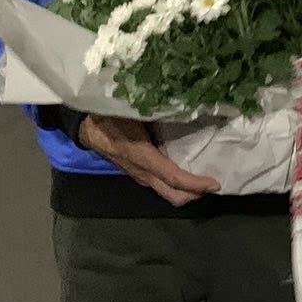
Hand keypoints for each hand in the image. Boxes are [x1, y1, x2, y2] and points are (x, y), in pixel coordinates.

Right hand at [77, 114, 220, 207]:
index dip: (195, 183)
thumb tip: (186, 106)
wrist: (86, 127)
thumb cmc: (109, 115)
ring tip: (205, 176)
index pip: (173, 177)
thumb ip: (157, 111)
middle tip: (214, 182)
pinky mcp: (139, 174)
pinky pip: (162, 185)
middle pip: (174, 195)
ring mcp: (140, 176)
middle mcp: (143, 172)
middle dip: (196, 193)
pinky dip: (178, 183)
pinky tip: (188, 168)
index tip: (216, 183)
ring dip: (187, 190)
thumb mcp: (132, 110)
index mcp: (142, 157)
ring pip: (168, 192)